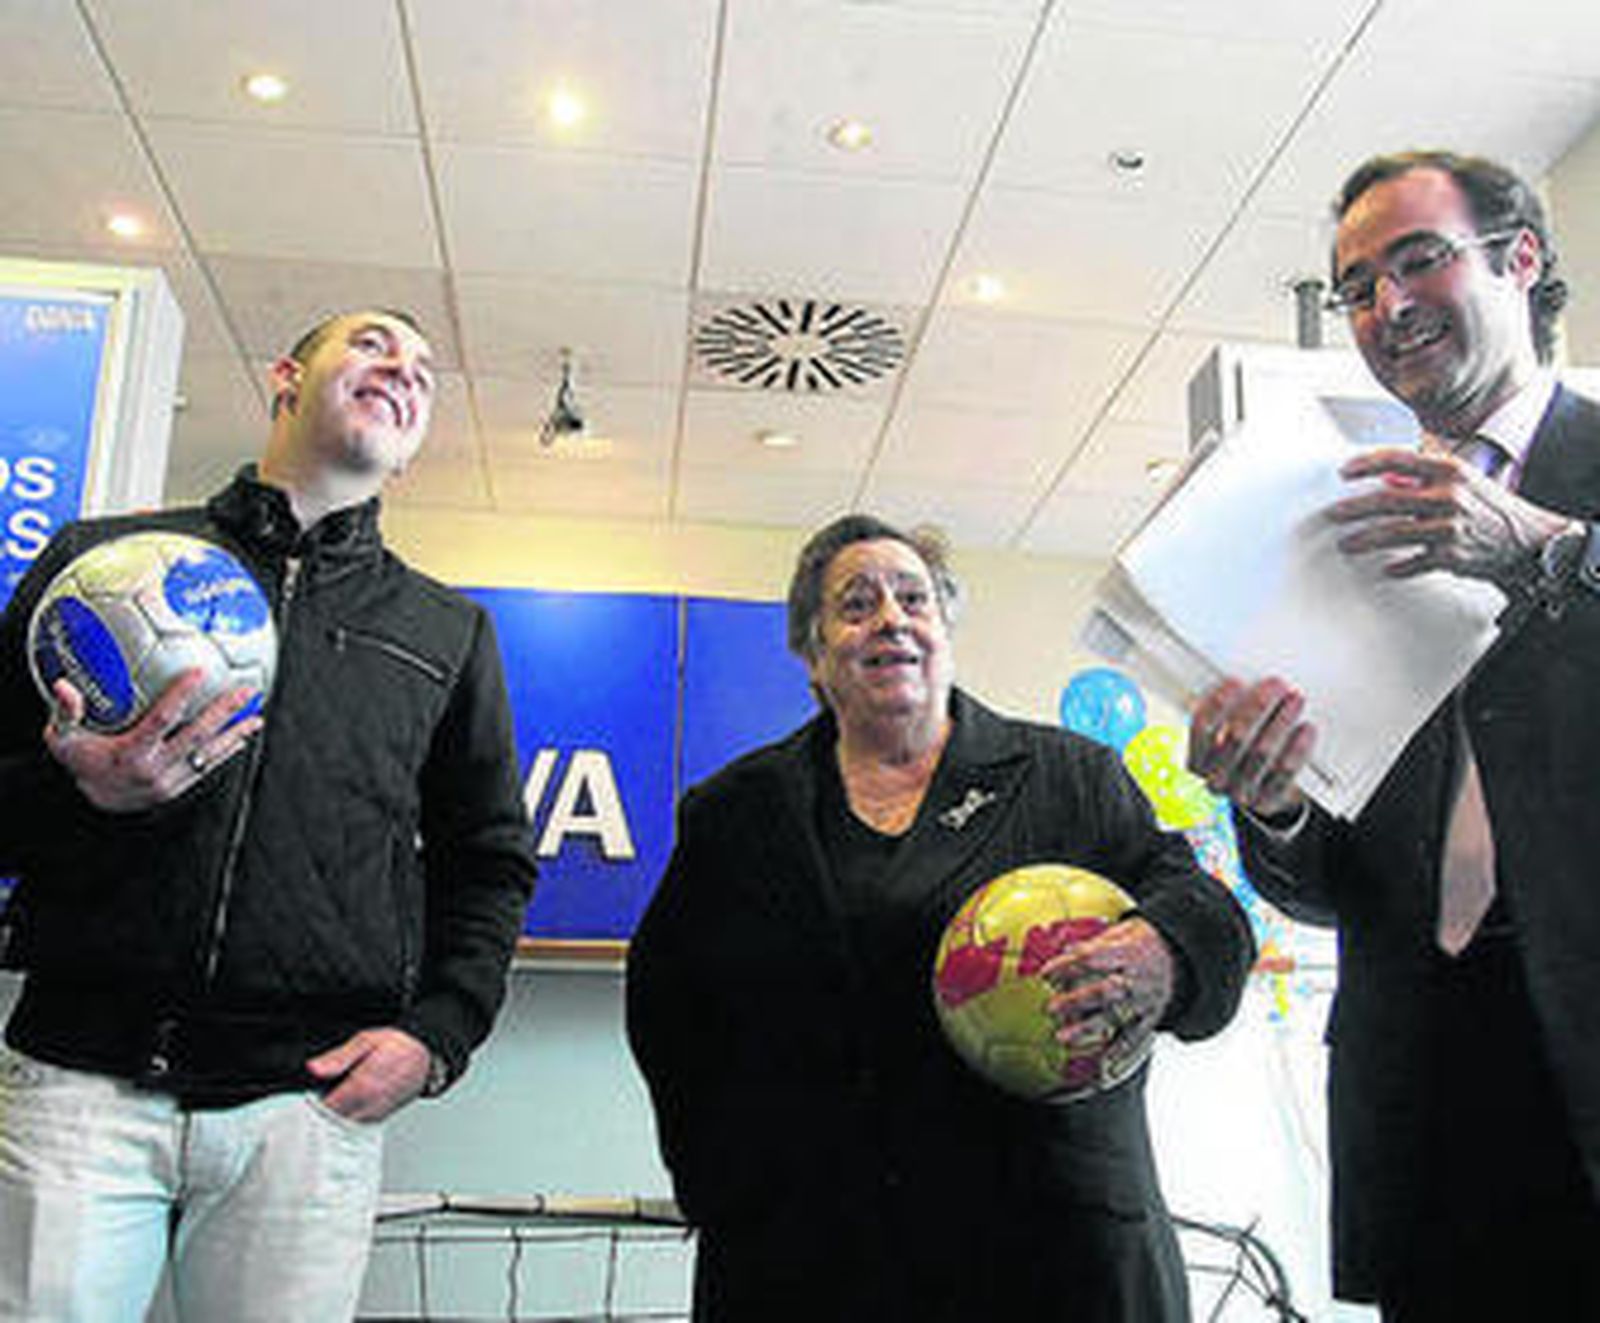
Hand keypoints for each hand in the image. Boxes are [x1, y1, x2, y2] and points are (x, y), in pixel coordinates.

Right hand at [42, 671, 263, 811]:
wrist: (94, 801)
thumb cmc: (79, 761)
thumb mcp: (63, 739)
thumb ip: (66, 712)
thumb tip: (64, 685)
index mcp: (132, 754)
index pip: (162, 720)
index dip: (181, 695)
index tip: (200, 672)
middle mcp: (156, 769)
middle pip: (198, 736)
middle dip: (224, 712)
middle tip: (245, 691)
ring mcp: (171, 781)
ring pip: (210, 755)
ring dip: (235, 735)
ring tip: (256, 717)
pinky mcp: (179, 787)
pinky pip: (207, 768)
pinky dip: (225, 751)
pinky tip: (241, 737)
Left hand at [306, 1027, 433, 1122]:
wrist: (424, 1053)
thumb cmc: (397, 1045)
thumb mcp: (364, 1041)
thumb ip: (338, 1058)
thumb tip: (314, 1068)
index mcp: (361, 1085)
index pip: (325, 1107)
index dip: (313, 1100)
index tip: (311, 1092)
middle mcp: (369, 1104)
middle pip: (333, 1118)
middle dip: (323, 1109)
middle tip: (322, 1093)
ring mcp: (377, 1112)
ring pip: (346, 1123)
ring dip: (337, 1113)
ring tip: (337, 1095)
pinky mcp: (383, 1116)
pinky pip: (360, 1123)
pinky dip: (351, 1116)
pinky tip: (351, 1102)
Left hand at [1043, 916, 1172, 1054]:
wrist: (1181, 956)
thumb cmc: (1142, 942)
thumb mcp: (1122, 931)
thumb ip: (1094, 943)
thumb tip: (1062, 949)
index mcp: (1127, 953)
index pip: (1093, 958)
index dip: (1068, 965)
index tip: (1045, 973)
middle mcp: (1136, 978)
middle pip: (1104, 991)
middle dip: (1076, 1001)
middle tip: (1051, 1008)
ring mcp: (1144, 1000)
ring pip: (1116, 1017)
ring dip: (1087, 1029)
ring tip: (1063, 1038)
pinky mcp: (1150, 1017)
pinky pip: (1136, 1037)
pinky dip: (1119, 1052)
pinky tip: (1103, 1065)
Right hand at [1188, 677, 1314, 817]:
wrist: (1262, 796)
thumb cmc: (1242, 757)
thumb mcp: (1223, 740)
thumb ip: (1225, 715)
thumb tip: (1244, 679)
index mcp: (1197, 760)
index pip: (1202, 726)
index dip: (1218, 702)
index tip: (1236, 681)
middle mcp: (1215, 779)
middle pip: (1236, 737)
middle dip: (1258, 705)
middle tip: (1276, 684)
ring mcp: (1241, 793)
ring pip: (1262, 751)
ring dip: (1282, 720)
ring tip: (1295, 699)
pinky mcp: (1268, 800)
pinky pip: (1285, 771)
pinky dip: (1298, 747)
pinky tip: (1306, 729)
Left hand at [1328, 445, 1569, 589]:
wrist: (1527, 541)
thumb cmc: (1490, 507)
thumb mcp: (1462, 481)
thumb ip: (1424, 479)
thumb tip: (1386, 479)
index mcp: (1449, 471)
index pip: (1398, 459)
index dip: (1366, 464)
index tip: (1344, 471)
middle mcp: (1448, 496)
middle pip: (1386, 501)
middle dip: (1353, 508)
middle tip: (1332, 514)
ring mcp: (1448, 528)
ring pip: (1392, 534)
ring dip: (1363, 540)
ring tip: (1346, 543)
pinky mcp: (1450, 556)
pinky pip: (1412, 563)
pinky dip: (1397, 567)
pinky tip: (1386, 568)